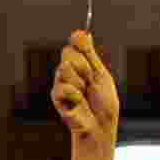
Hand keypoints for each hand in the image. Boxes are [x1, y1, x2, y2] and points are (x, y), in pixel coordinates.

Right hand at [51, 30, 118, 159]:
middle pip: (67, 52)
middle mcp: (69, 70)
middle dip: (84, 67)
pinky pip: (62, 85)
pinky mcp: (56, 96)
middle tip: (91, 83)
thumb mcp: (101, 75)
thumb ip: (90, 54)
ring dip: (80, 82)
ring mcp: (61, 82)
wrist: (100, 126)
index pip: (74, 41)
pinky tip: (79, 103)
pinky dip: (74, 94)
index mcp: (82, 63)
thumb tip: (84, 32)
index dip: (82, 47)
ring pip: (65, 67)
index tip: (91, 61)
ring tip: (85, 95)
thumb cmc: (104, 104)